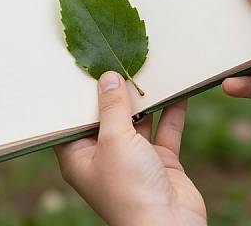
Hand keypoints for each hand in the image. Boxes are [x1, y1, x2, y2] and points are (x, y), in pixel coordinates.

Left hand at [55, 71, 205, 225]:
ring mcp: (134, 158)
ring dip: (145, 100)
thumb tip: (107, 77)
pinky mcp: (160, 161)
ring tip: (148, 70)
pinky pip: (165, 130)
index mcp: (80, 156)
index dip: (76, 98)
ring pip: (138, 121)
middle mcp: (105, 155)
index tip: (82, 71)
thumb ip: (112, 106)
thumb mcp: (114, 139)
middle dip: (116, 92)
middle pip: (107, 117)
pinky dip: (171, 112)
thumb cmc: (130, 189)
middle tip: (118, 61)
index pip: (72, 121)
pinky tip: (178, 91)